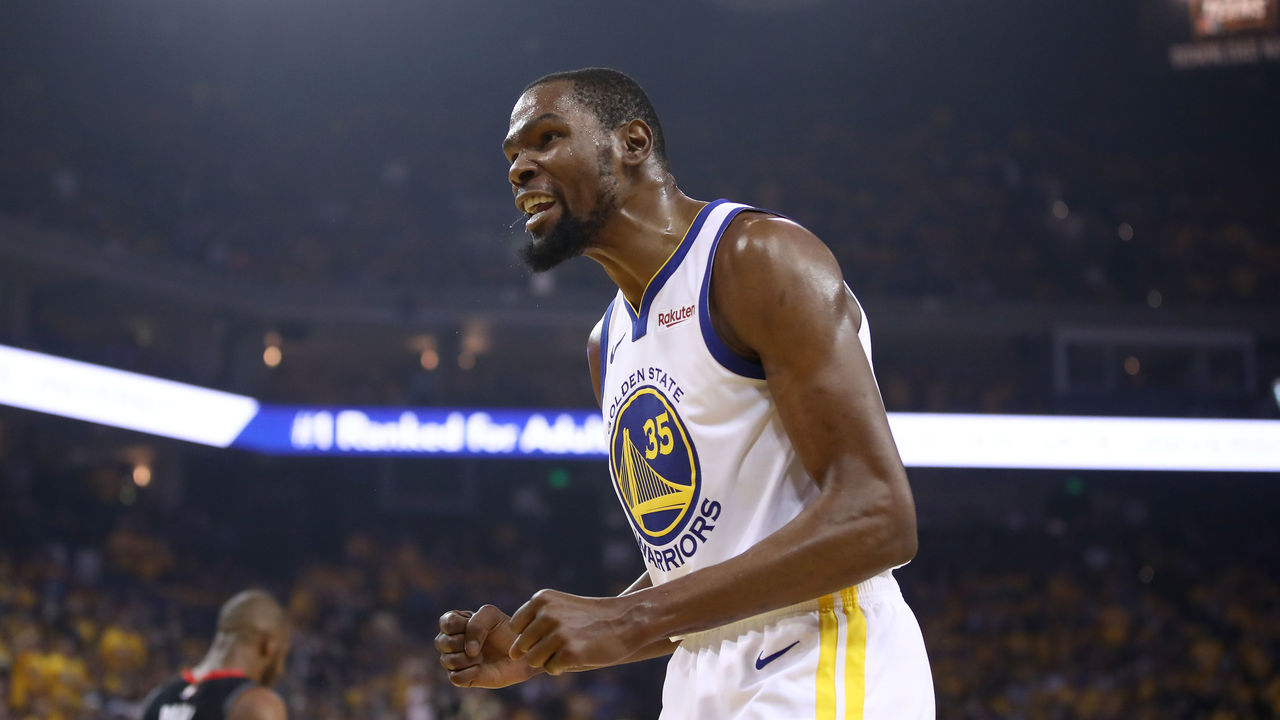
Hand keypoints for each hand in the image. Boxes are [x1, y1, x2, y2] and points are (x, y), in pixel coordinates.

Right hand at [435, 606, 536, 687]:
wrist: (520, 654)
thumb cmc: (505, 632)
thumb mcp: (491, 616)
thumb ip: (476, 624)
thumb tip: (468, 652)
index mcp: (455, 623)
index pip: (446, 623)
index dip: (463, 625)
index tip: (481, 626)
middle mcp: (451, 642)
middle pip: (441, 642)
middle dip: (463, 642)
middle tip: (482, 644)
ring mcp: (454, 661)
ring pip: (447, 660)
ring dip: (469, 658)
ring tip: (482, 656)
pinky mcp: (461, 678)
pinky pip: (455, 677)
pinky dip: (470, 672)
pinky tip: (481, 668)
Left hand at [508, 589, 640, 674]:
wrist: (625, 621)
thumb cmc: (589, 618)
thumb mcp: (559, 607)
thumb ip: (534, 623)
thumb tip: (511, 654)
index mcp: (541, 599)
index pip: (515, 627)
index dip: (530, 635)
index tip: (549, 632)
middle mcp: (546, 614)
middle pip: (522, 646)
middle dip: (537, 650)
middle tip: (561, 643)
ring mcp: (558, 633)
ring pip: (534, 660)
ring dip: (548, 660)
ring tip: (568, 649)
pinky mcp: (569, 652)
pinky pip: (550, 669)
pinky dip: (560, 667)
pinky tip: (576, 656)